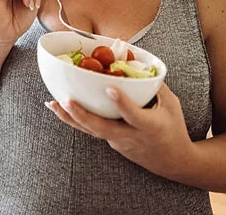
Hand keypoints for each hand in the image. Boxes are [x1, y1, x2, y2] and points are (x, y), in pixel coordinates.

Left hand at [46, 84, 192, 178]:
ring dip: (70, 118)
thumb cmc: (173, 128)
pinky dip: (76, 120)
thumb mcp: (171, 105)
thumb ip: (155, 85)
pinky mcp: (111, 143)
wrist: (172, 162)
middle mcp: (131, 136)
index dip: (122, 103)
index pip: (134, 115)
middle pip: (103, 128)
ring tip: (52, 104)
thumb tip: (136, 62)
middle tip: (66, 100)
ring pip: (92, 131)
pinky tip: (60, 109)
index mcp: (150, 126)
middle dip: (83, 115)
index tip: (110, 88)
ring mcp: (119, 142)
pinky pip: (92, 130)